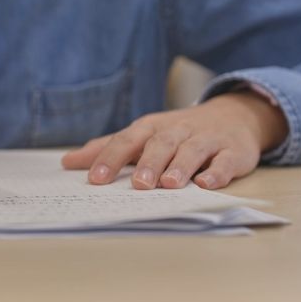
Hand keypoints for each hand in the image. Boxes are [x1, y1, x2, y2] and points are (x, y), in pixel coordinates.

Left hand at [61, 91, 288, 189]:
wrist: (233, 116)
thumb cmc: (176, 132)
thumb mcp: (141, 135)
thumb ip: (107, 149)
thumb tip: (67, 162)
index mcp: (150, 128)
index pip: (126, 141)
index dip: (110, 159)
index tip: (95, 180)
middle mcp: (177, 131)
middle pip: (160, 144)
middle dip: (148, 163)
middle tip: (137, 184)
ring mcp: (206, 140)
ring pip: (191, 151)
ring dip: (180, 167)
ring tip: (169, 185)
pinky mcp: (233, 151)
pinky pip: (225, 161)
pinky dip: (217, 172)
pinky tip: (207, 184)